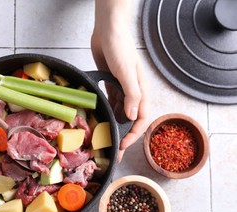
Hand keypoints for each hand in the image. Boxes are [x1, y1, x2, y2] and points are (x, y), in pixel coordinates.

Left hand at [91, 0, 149, 161]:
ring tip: (104, 138)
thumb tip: (132, 116)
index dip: (132, 135)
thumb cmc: (121, 49)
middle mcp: (132, 93)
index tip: (121, 145)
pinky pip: (110, 102)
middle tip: (113, 149)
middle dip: (123, 135)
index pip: (140, 120)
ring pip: (119, 113)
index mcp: (141, 92)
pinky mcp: (110, 84)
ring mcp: (121, 89)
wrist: (108, 31)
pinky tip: (100, 118)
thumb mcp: (127, 72)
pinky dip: (107, 111)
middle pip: (129, 120)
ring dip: (113, 125)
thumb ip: (131, 94)